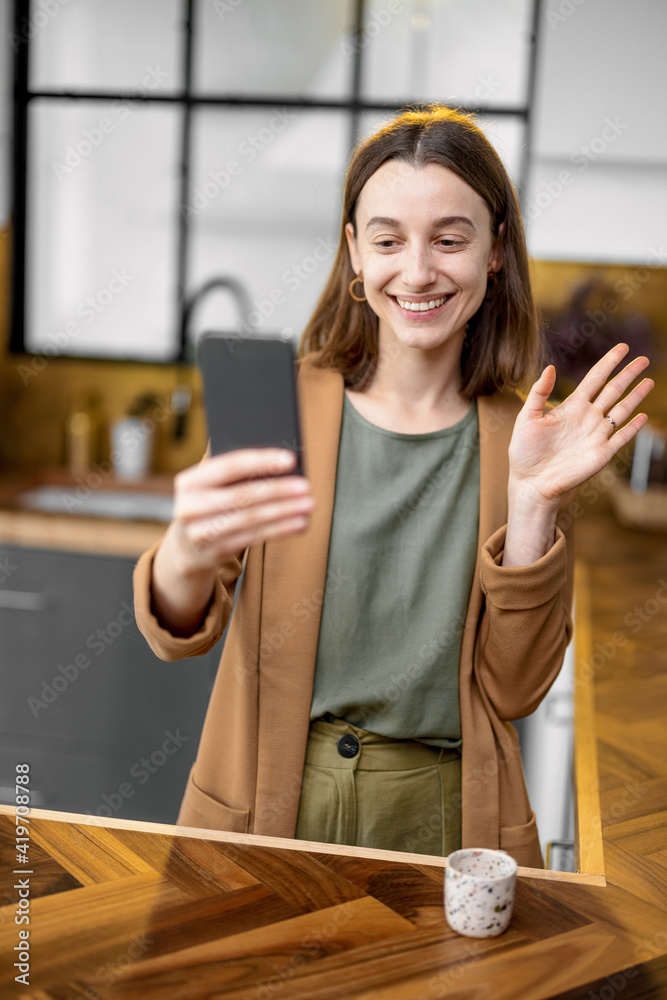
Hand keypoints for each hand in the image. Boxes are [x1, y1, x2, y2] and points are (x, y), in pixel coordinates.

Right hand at [169, 448, 314, 576]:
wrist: (185, 547)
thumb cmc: (207, 503)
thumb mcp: (208, 484)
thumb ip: (232, 468)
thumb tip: (275, 452)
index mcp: (189, 481)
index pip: (229, 466)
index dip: (262, 461)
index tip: (291, 459)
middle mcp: (190, 507)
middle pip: (243, 495)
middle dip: (278, 490)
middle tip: (306, 486)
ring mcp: (201, 533)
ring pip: (252, 519)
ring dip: (285, 512)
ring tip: (308, 505)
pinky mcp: (215, 552)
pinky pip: (254, 538)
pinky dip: (281, 529)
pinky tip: (300, 523)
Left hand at [507, 343, 653, 506]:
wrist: (531, 483)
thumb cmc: (524, 452)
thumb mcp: (526, 418)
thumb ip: (538, 393)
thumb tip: (550, 367)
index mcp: (571, 407)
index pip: (595, 379)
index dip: (608, 363)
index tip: (622, 348)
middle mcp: (587, 418)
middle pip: (613, 390)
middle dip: (628, 374)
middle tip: (643, 359)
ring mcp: (596, 435)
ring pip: (622, 410)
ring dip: (636, 396)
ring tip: (650, 381)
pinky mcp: (602, 454)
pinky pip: (622, 437)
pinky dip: (633, 427)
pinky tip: (643, 416)